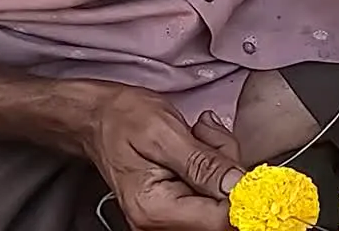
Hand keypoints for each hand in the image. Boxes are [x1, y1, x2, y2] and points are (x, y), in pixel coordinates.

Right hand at [74, 82, 244, 230]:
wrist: (98, 117)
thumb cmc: (121, 119)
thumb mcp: (164, 132)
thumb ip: (203, 163)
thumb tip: (239, 185)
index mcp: (155, 208)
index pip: (220, 218)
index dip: (240, 190)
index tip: (237, 161)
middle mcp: (160, 222)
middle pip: (224, 208)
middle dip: (227, 168)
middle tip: (207, 137)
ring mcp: (169, 216)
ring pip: (223, 195)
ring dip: (222, 161)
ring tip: (198, 136)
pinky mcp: (179, 205)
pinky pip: (215, 189)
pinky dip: (215, 164)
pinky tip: (198, 146)